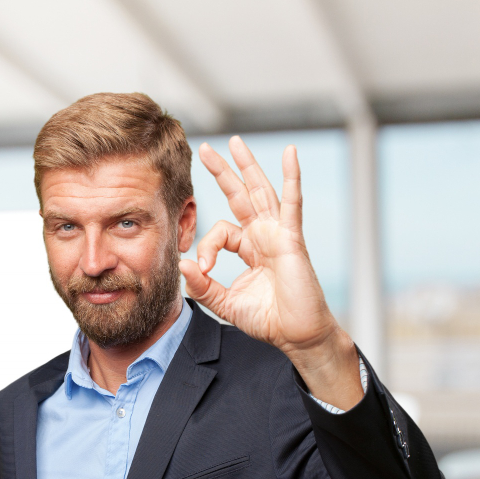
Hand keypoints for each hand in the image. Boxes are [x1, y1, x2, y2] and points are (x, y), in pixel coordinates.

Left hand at [180, 137, 362, 409]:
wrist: (297, 336)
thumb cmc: (269, 320)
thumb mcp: (226, 303)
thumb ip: (203, 286)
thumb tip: (182, 265)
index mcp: (249, 249)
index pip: (220, 231)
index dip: (206, 247)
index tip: (203, 270)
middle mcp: (263, 236)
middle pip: (240, 195)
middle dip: (222, 171)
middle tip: (204, 149)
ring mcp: (279, 234)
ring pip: (261, 192)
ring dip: (248, 165)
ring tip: (236, 142)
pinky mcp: (292, 239)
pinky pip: (291, 203)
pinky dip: (291, 177)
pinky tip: (290, 154)